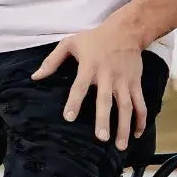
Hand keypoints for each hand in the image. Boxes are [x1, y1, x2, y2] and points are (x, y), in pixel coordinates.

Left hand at [31, 20, 148, 150]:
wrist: (127, 30)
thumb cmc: (95, 38)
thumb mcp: (70, 43)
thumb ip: (52, 60)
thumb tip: (35, 77)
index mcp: (90, 66)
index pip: (80, 87)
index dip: (74, 102)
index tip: (69, 118)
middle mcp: (107, 76)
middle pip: (106, 100)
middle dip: (104, 119)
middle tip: (101, 138)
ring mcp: (124, 81)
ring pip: (126, 106)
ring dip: (124, 126)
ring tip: (120, 146)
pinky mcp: (135, 82)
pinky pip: (140, 103)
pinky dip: (141, 119)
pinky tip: (137, 134)